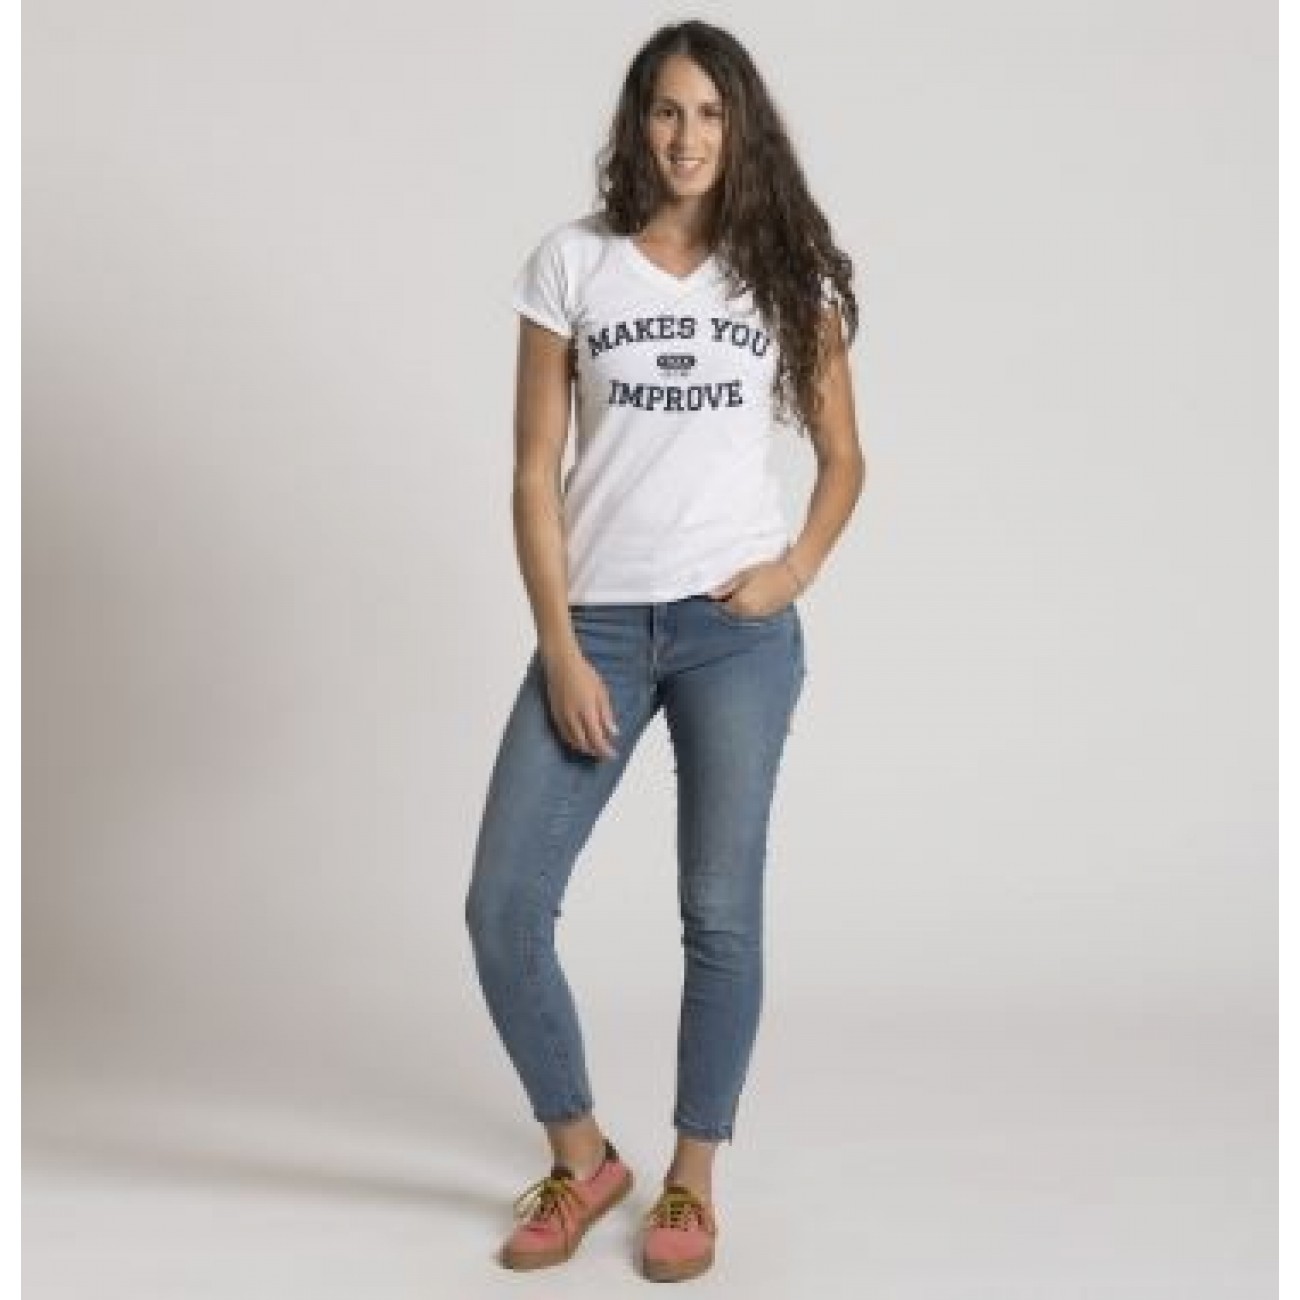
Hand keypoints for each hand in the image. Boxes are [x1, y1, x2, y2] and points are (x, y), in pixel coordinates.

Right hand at [539, 645, 619, 759]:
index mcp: (587, 711)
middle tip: (605, 754)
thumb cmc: (584, 674)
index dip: (605, 750)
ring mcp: (561, 717)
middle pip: (584, 743)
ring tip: (594, 749)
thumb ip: (606, 714)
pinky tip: (580, 740)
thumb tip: (613, 733)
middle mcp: (572, 717)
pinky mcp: (554, 715)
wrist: (561, 663)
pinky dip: (573, 741)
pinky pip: (564, 734)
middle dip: (595, 752)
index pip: (597, 738)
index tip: (612, 754)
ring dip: (584, 748)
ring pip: (572, 741)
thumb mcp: (602, 692)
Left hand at [707, 558, 800, 618]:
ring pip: (742, 617)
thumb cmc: (767, 571)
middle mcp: (747, 615)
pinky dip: (749, 611)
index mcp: (739, 604)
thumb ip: (727, 586)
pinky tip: (753, 600)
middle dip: (727, 606)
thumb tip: (711, 595)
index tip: (718, 595)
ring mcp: (759, 617)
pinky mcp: (768, 616)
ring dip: (739, 609)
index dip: (719, 601)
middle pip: (731, 615)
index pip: (721, 608)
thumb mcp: (743, 574)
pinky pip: (753, 616)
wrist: (792, 576)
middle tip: (728, 594)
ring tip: (742, 596)